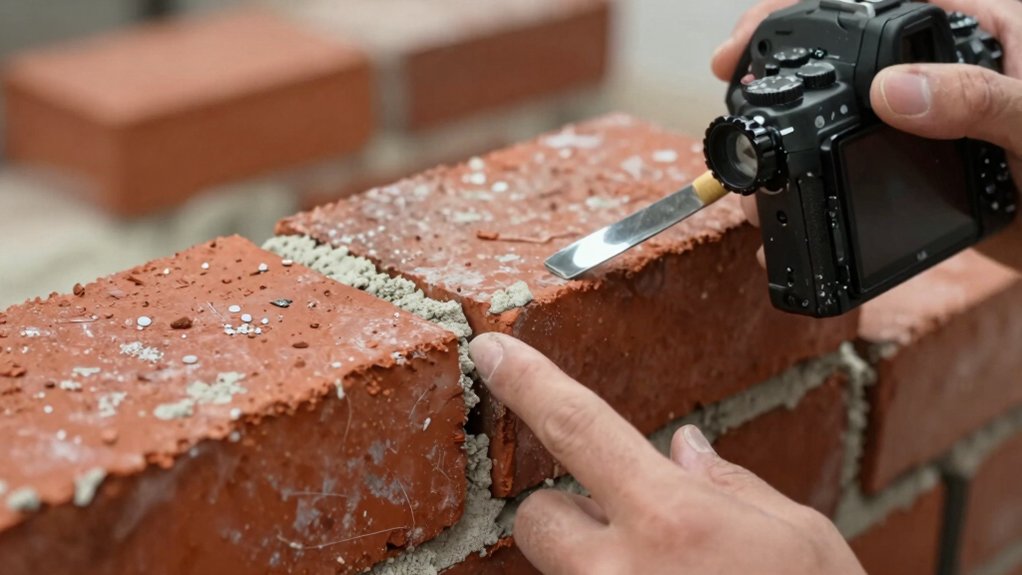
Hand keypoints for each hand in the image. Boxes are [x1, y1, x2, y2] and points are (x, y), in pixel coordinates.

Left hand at [469, 332, 864, 574]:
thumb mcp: (805, 543)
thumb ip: (738, 486)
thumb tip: (687, 447)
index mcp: (672, 521)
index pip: (577, 425)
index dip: (528, 380)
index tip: (491, 352)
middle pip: (536, 517)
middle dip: (569, 514)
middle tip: (628, 532)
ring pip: (557, 573)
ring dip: (592, 568)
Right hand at [713, 0, 1021, 270]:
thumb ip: (979, 100)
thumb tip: (893, 91)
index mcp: (973, 30)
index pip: (873, 3)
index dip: (801, 9)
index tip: (751, 41)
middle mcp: (938, 68)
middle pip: (840, 49)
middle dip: (777, 57)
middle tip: (729, 78)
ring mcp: (922, 118)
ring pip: (836, 107)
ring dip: (786, 121)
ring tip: (751, 140)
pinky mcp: (914, 166)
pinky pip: (849, 160)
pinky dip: (811, 174)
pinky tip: (789, 190)